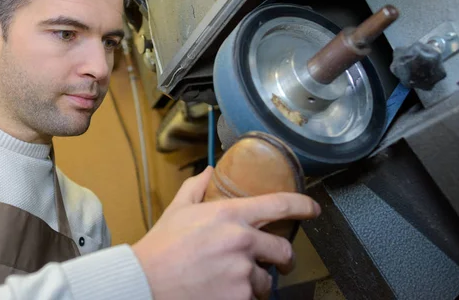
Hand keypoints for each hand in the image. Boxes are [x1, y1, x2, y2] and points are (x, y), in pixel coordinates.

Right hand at [132, 167, 320, 299]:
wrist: (145, 282)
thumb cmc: (161, 246)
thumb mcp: (178, 210)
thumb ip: (197, 187)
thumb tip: (209, 171)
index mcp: (230, 215)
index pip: (280, 206)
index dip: (303, 205)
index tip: (313, 209)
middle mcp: (242, 242)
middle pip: (283, 251)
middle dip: (281, 259)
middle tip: (274, 264)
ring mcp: (242, 273)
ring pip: (265, 281)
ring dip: (254, 282)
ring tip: (231, 281)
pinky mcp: (239, 298)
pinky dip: (241, 297)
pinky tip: (222, 292)